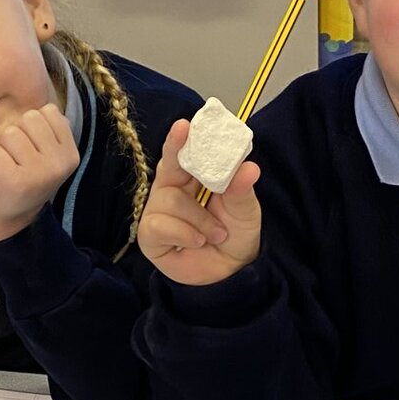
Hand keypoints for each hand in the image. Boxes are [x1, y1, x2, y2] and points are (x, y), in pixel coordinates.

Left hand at [0, 105, 79, 243]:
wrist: (10, 222)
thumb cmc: (24, 180)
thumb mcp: (46, 155)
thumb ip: (49, 130)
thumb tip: (47, 103)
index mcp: (70, 153)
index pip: (47, 112)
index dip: (31, 127)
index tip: (31, 150)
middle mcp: (59, 163)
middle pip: (28, 119)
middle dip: (15, 136)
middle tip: (16, 160)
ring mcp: (39, 173)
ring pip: (9, 133)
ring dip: (1, 149)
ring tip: (6, 168)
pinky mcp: (14, 181)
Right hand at [137, 120, 261, 285]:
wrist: (230, 273)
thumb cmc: (235, 235)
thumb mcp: (245, 211)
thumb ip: (242, 189)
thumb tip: (249, 168)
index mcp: (194, 175)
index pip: (185, 151)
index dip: (181, 138)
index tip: (184, 125)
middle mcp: (172, 188)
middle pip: (169, 165)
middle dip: (177, 153)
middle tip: (182, 134)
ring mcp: (158, 210)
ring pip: (171, 199)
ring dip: (199, 218)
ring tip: (217, 232)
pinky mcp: (150, 234)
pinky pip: (160, 224)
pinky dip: (184, 233)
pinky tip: (198, 241)